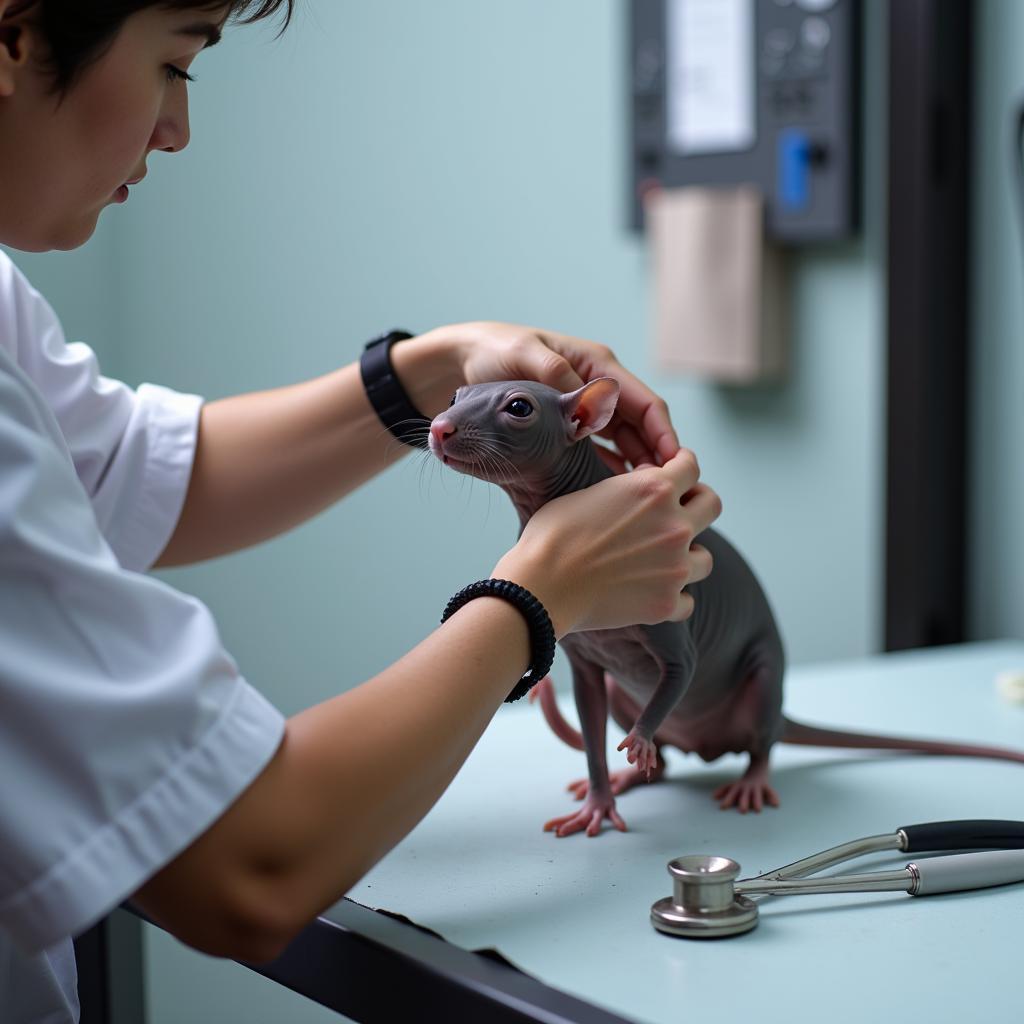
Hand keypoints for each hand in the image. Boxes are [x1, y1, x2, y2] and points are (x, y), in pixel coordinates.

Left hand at [393, 321, 678, 470]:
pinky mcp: (567, 424)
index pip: (644, 403)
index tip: (675, 464)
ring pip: (623, 440)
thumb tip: (586, 398)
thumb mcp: (524, 354)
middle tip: (663, 493)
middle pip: (640, 427)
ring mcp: (583, 406)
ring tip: (640, 500)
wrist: (462, 360)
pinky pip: (597, 449)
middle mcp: (597, 386)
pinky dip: (608, 469)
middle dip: (655, 458)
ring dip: (635, 467)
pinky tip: (611, 494)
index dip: (664, 434)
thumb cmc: (495, 350)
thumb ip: (555, 372)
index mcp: (597, 365)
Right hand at [493, 448, 719, 636]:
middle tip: (677, 514)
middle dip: (697, 505)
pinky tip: (652, 593)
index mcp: (654, 490)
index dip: (682, 468)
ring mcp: (675, 567)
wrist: (542, 585)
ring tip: (662, 562)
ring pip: (705, 559)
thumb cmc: (553, 536)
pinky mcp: (666, 603)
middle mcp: (674, 525)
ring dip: (687, 557)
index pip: (691, 467)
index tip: (675, 476)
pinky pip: (688, 601)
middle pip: (712, 505)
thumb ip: (625, 490)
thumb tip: (635, 493)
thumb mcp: (589, 493)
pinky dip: (673, 598)